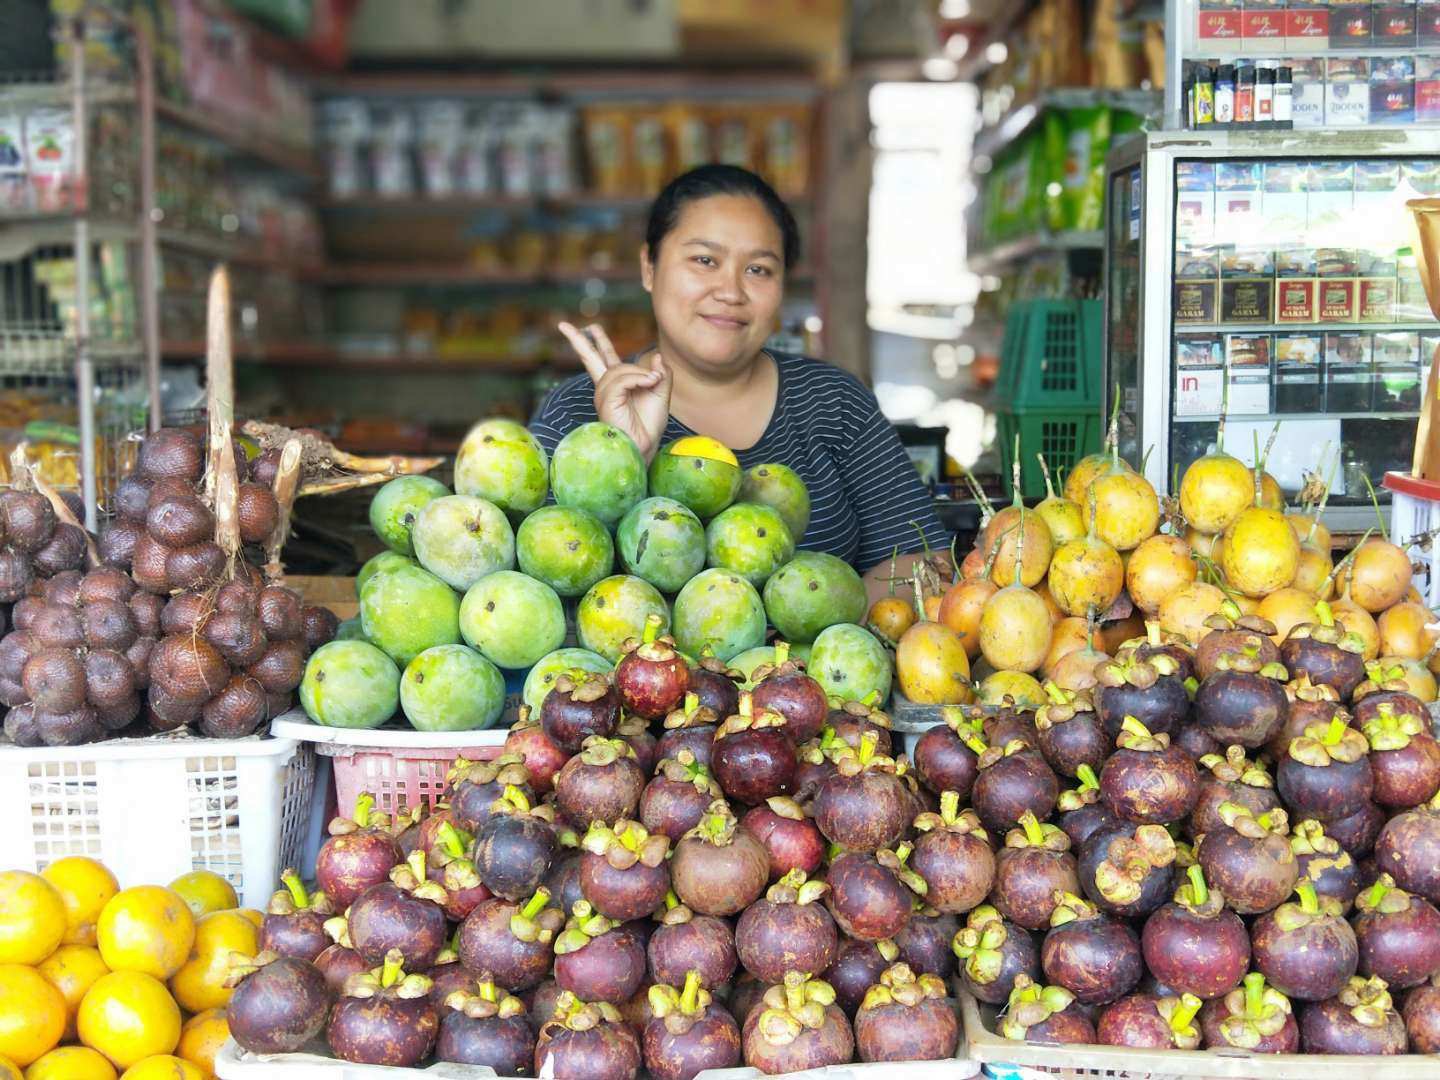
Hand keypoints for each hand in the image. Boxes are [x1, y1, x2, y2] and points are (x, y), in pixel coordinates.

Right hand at [559, 322, 671, 460]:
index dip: (597, 342)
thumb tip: (656, 357)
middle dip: (578, 340)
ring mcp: (603, 394)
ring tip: (653, 381)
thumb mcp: (661, 394)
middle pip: (589, 358)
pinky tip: (648, 383)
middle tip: (563, 325)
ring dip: (641, 373)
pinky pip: (621, 380)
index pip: (603, 358)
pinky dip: (638, 379)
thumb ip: (662, 374)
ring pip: (620, 369)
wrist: (644, 445)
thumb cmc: (649, 425)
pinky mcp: (605, 401)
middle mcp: (605, 387)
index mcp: (616, 384)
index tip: (590, 329)